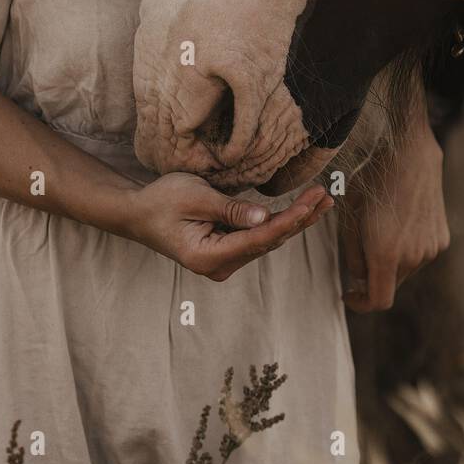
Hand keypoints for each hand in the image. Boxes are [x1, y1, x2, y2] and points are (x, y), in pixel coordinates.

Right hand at [115, 173, 332, 280]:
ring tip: (321, 201)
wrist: (137, 214)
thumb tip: (265, 217)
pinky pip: (258, 238)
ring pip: (267, 241)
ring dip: (294, 220)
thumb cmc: (161, 201)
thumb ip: (231, 209)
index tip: (312, 202)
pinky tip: (300, 211)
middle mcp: (220, 266)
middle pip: (268, 242)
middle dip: (299, 219)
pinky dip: (279, 222)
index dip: (289, 219)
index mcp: (209, 257)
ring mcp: (224, 262)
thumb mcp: (196, 198)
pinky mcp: (226, 252)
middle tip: (326, 197)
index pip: (259, 238)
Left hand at [340, 117, 448, 312]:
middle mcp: (413, 257)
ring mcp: (431, 249)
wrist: (411, 153)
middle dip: (373, 278)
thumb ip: (353, 255)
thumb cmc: (373, 181)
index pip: (378, 301)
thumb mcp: (350, 216)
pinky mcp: (441, 238)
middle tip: (360, 256)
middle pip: (390, 285)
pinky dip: (407, 250)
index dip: (361, 304)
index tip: (349, 293)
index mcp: (386, 254)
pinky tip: (400, 221)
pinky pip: (420, 255)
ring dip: (391, 262)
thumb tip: (359, 278)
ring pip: (405, 270)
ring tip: (381, 228)